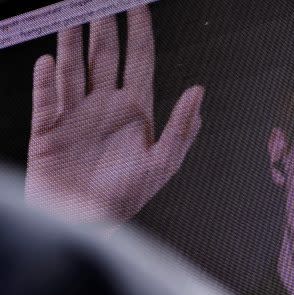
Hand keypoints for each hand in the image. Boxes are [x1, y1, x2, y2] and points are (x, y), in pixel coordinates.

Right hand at [26, 6, 203, 222]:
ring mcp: (75, 114)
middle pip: (103, 56)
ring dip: (71, 41)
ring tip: (72, 13)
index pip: (139, 62)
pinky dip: (45, 80)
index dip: (140, 33)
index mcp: (135, 111)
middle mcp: (104, 106)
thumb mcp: (164, 164)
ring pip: (72, 67)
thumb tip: (199, 91)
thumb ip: (182, 128)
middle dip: (103, 26)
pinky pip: (45, 98)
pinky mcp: (47, 128)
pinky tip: (47, 59)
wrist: (88, 224)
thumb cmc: (127, 197)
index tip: (139, 6)